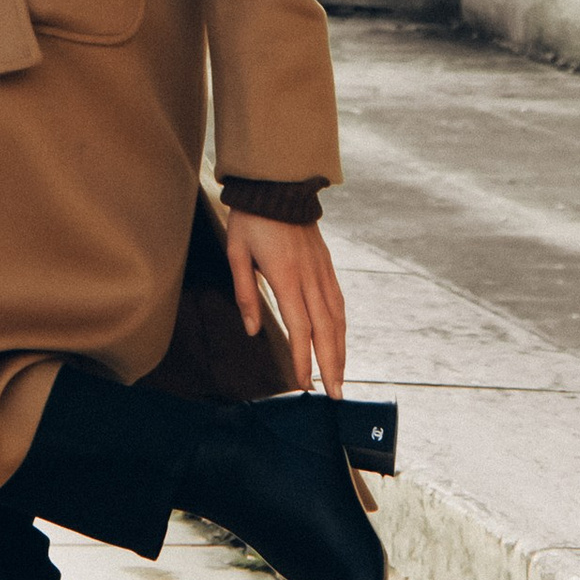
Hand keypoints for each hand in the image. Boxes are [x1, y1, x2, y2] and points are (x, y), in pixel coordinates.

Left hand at [224, 210, 346, 399]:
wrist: (279, 185)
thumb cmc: (252, 219)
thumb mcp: (237, 252)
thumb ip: (245, 292)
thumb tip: (252, 330)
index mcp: (286, 277)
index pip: (299, 327)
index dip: (304, 359)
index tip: (305, 384)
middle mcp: (310, 278)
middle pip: (326, 330)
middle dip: (331, 365)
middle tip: (335, 394)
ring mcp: (323, 271)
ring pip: (337, 318)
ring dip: (341, 350)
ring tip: (341, 376)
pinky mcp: (327, 266)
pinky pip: (339, 302)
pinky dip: (342, 327)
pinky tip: (340, 342)